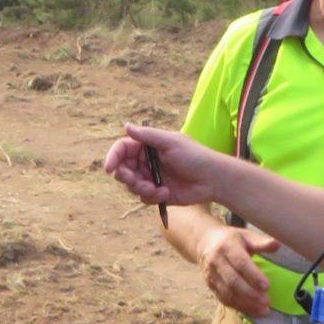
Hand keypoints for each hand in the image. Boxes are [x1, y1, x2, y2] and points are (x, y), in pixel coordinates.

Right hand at [105, 125, 223, 209]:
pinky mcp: (158, 193)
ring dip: (140, 188)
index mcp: (148, 146)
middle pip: (123, 169)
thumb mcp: (171, 143)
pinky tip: (166, 193)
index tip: (109, 168)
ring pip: (131, 186)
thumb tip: (126, 126)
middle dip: (127, 177)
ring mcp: (152, 177)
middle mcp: (147, 161)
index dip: (113, 157)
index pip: (123, 149)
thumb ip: (148, 136)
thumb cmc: (195, 156)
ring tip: (156, 189)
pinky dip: (151, 197)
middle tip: (135, 180)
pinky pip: (143, 197)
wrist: (214, 179)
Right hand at [200, 223, 278, 314]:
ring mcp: (211, 276)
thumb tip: (278, 244)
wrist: (204, 242)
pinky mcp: (210, 286)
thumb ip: (261, 242)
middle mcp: (216, 262)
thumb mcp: (245, 235)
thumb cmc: (231, 239)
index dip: (254, 276)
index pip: (240, 263)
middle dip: (251, 294)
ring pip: (227, 294)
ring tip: (264, 310)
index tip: (267, 287)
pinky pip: (224, 300)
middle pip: (233, 281)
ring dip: (246, 304)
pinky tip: (253, 311)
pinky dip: (240, 308)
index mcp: (227, 247)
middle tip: (267, 301)